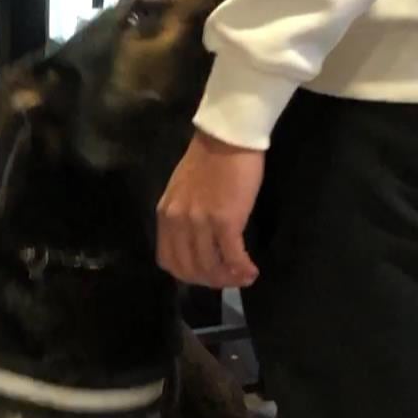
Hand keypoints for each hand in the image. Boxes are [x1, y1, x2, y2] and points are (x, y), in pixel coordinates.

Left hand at [157, 131, 263, 289]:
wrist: (228, 137)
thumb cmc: (210, 159)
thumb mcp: (183, 190)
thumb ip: (184, 215)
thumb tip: (196, 240)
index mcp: (165, 214)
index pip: (168, 261)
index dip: (188, 275)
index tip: (207, 274)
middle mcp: (178, 222)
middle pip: (189, 269)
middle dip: (210, 281)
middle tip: (229, 280)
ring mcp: (200, 222)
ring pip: (210, 267)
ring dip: (228, 278)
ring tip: (243, 276)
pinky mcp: (225, 220)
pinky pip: (232, 256)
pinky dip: (242, 269)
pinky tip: (251, 271)